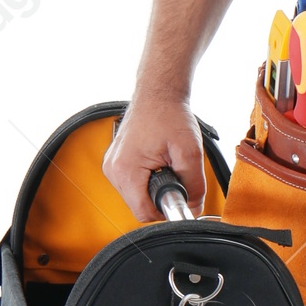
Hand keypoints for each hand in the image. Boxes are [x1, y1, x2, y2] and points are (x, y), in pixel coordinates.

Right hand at [103, 91, 207, 221]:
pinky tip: (157, 162)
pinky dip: (147, 179)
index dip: (166, 211)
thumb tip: (194, 208)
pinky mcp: (115, 162)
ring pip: (136, 196)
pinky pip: (132, 184)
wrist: (158, 93)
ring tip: (166, 164)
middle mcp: (113, 170)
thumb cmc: (169, 114)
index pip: (144, 213)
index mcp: (125, 170)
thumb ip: (194, 185)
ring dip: (154, 188)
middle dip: (161, 197)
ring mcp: (111, 166)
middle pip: (139, 206)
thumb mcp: (190, 152)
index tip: (180, 196)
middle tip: (176, 173)